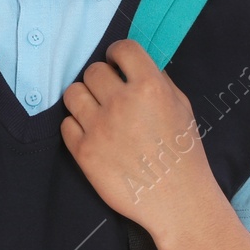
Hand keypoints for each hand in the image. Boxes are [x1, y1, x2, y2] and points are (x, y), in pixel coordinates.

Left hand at [59, 38, 219, 238]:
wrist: (176, 200)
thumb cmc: (183, 153)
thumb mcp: (182, 108)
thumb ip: (158, 81)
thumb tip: (133, 66)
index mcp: (150, 87)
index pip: (122, 49)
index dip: (117, 53)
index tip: (117, 63)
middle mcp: (122, 102)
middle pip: (92, 71)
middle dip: (101, 79)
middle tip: (109, 94)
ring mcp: (99, 127)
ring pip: (72, 93)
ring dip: (84, 99)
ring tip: (96, 111)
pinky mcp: (83, 151)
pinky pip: (66, 124)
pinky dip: (77, 127)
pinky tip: (92, 134)